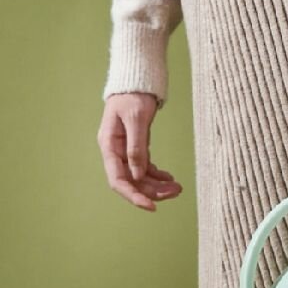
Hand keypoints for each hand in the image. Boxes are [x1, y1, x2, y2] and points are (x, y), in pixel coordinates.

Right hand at [97, 93, 182, 211]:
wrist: (137, 80)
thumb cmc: (134, 95)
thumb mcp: (137, 119)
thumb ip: (136, 148)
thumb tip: (137, 176)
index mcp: (109, 145)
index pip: (118, 180)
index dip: (134, 196)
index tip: (152, 206)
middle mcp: (115, 151)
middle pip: (132, 181)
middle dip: (152, 191)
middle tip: (176, 192)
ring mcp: (125, 151)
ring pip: (140, 177)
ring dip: (158, 185)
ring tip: (178, 187)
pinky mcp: (136, 148)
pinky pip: (146, 168)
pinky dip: (158, 176)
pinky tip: (170, 178)